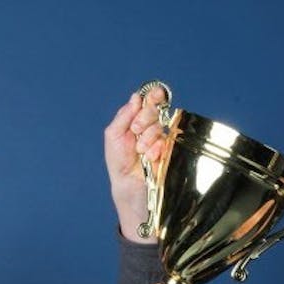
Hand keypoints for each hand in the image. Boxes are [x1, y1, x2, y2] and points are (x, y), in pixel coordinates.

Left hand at [105, 85, 168, 243]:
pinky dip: (156, 148)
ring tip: (140, 151)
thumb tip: (136, 97)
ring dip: (148, 137)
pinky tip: (149, 158)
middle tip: (136, 130)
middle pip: (156, 110)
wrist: (129, 187)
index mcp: (136, 120)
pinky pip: (167, 142)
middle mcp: (150, 127)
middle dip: (145, 117)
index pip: (149, 101)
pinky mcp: (170, 152)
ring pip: (160, 127)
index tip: (155, 95)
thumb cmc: (118, 164)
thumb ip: (123, 116)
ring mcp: (161, 139)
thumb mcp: (113, 136)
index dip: (154, 95)